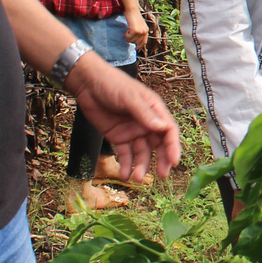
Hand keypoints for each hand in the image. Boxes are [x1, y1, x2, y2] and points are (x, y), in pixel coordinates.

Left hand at [71, 55, 181, 180]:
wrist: (87, 84)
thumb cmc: (112, 84)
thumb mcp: (129, 97)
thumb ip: (144, 113)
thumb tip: (162, 128)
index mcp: (154, 111)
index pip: (168, 131)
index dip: (173, 146)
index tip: (174, 162)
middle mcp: (146, 123)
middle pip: (158, 145)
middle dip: (161, 160)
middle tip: (161, 175)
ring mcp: (132, 131)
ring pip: (141, 153)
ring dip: (141, 166)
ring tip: (136, 178)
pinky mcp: (118, 137)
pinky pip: (125, 154)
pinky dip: (126, 165)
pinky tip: (124, 175)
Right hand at [124, 12, 148, 47]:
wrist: (132, 10)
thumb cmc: (133, 16)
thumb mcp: (138, 24)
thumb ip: (138, 31)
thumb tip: (134, 40)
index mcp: (146, 30)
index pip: (144, 42)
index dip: (140, 46)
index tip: (136, 49)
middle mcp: (144, 32)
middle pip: (135, 42)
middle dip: (130, 39)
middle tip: (127, 33)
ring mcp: (140, 31)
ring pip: (131, 40)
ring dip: (127, 36)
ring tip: (128, 30)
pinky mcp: (135, 30)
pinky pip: (128, 37)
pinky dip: (126, 34)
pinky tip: (127, 29)